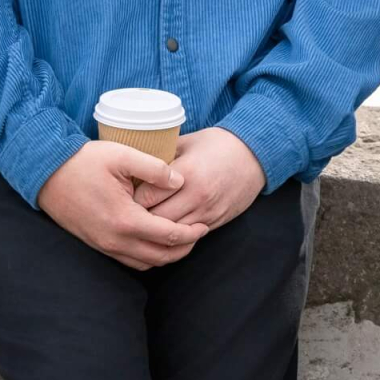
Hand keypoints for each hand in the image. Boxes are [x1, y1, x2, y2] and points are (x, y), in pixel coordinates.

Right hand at [37, 140, 208, 270]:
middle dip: (184, 248)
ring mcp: (103, 245)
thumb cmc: (84, 161)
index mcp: (125, 219)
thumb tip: (181, 181)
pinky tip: (156, 239)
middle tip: (198, 232)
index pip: (169, 236)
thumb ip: (155, 168)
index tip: (204, 224)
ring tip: (181, 237)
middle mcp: (114, 240)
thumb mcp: (122, 155)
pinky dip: (148, 256)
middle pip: (160, 257)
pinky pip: (128, 260)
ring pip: (144, 263)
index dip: (191, 233)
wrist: (46, 173)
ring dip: (166, 255)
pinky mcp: (96, 244)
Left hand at [134, 128, 265, 229]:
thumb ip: (161, 154)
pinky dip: (175, 234)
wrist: (255, 155)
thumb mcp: (187, 142)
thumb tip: (135, 163)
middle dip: (140, 218)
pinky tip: (165, 227)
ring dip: (156, 230)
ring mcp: (207, 211)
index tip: (124, 196)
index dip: (131, 198)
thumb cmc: (218, 144)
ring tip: (144, 223)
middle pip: (155, 220)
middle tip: (129, 213)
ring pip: (171, 233)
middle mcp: (197, 196)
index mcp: (187, 173)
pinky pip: (188, 237)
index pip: (146, 197)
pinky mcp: (215, 221)